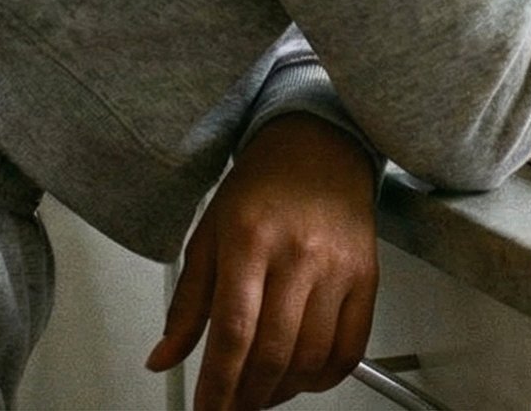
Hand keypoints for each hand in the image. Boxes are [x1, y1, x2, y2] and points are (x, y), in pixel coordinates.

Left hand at [148, 114, 380, 410]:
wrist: (319, 146)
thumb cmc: (262, 187)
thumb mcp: (209, 236)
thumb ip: (186, 304)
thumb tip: (164, 358)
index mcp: (249, 240)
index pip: (233, 331)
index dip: (218, 384)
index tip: (208, 410)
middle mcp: (298, 254)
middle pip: (273, 352)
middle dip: (247, 397)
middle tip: (232, 406)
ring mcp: (337, 268)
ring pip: (310, 357)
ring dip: (282, 391)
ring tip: (262, 392)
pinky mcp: (366, 277)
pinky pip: (350, 347)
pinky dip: (324, 377)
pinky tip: (303, 378)